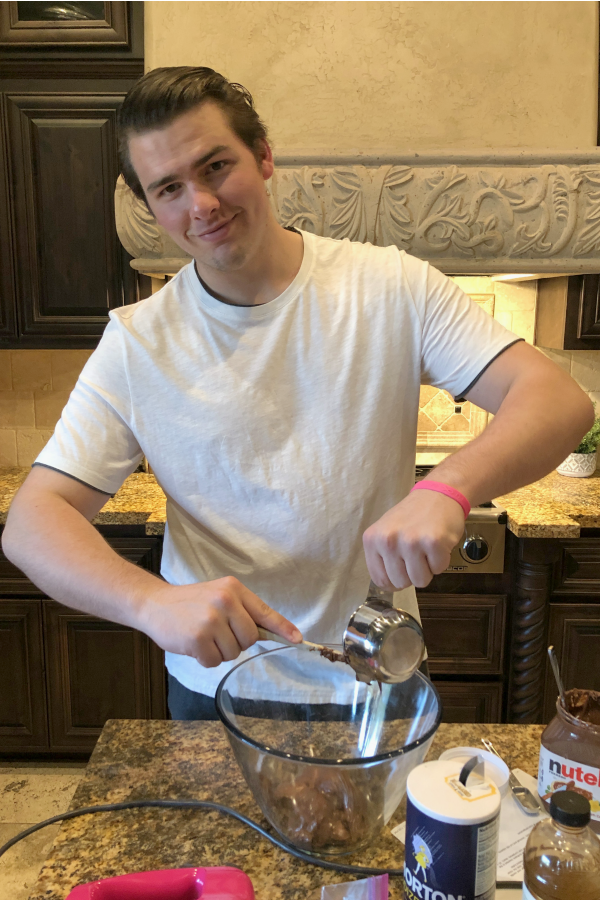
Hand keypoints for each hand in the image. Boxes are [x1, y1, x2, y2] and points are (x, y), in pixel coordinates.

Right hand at [140, 576, 301, 667]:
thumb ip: (242, 612)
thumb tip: (272, 634)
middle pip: (250, 638)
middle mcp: (225, 601)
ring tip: (203, 636)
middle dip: (236, 642)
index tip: (298, 639)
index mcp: (233, 589)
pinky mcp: (197, 638)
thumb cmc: (191, 603)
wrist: (155, 604)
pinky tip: (193, 645)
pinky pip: (214, 662)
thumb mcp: (219, 597)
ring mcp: (211, 619)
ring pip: (233, 652)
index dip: (282, 628)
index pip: (264, 611)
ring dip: (219, 651)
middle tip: (217, 633)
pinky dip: (204, 659)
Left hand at [363, 491, 464, 589]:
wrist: (438, 494)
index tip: (402, 570)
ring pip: (420, 581)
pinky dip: (441, 561)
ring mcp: (410, 541)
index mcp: (372, 539)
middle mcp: (388, 541)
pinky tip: (437, 543)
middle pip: (400, 583)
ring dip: (428, 569)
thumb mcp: (386, 532)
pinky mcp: (433, 542)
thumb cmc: (412, 516)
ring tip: (426, 548)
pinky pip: (438, 570)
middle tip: (417, 554)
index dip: (394, 581)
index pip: (380, 580)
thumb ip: (382, 558)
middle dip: (412, 574)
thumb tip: (388, 585)